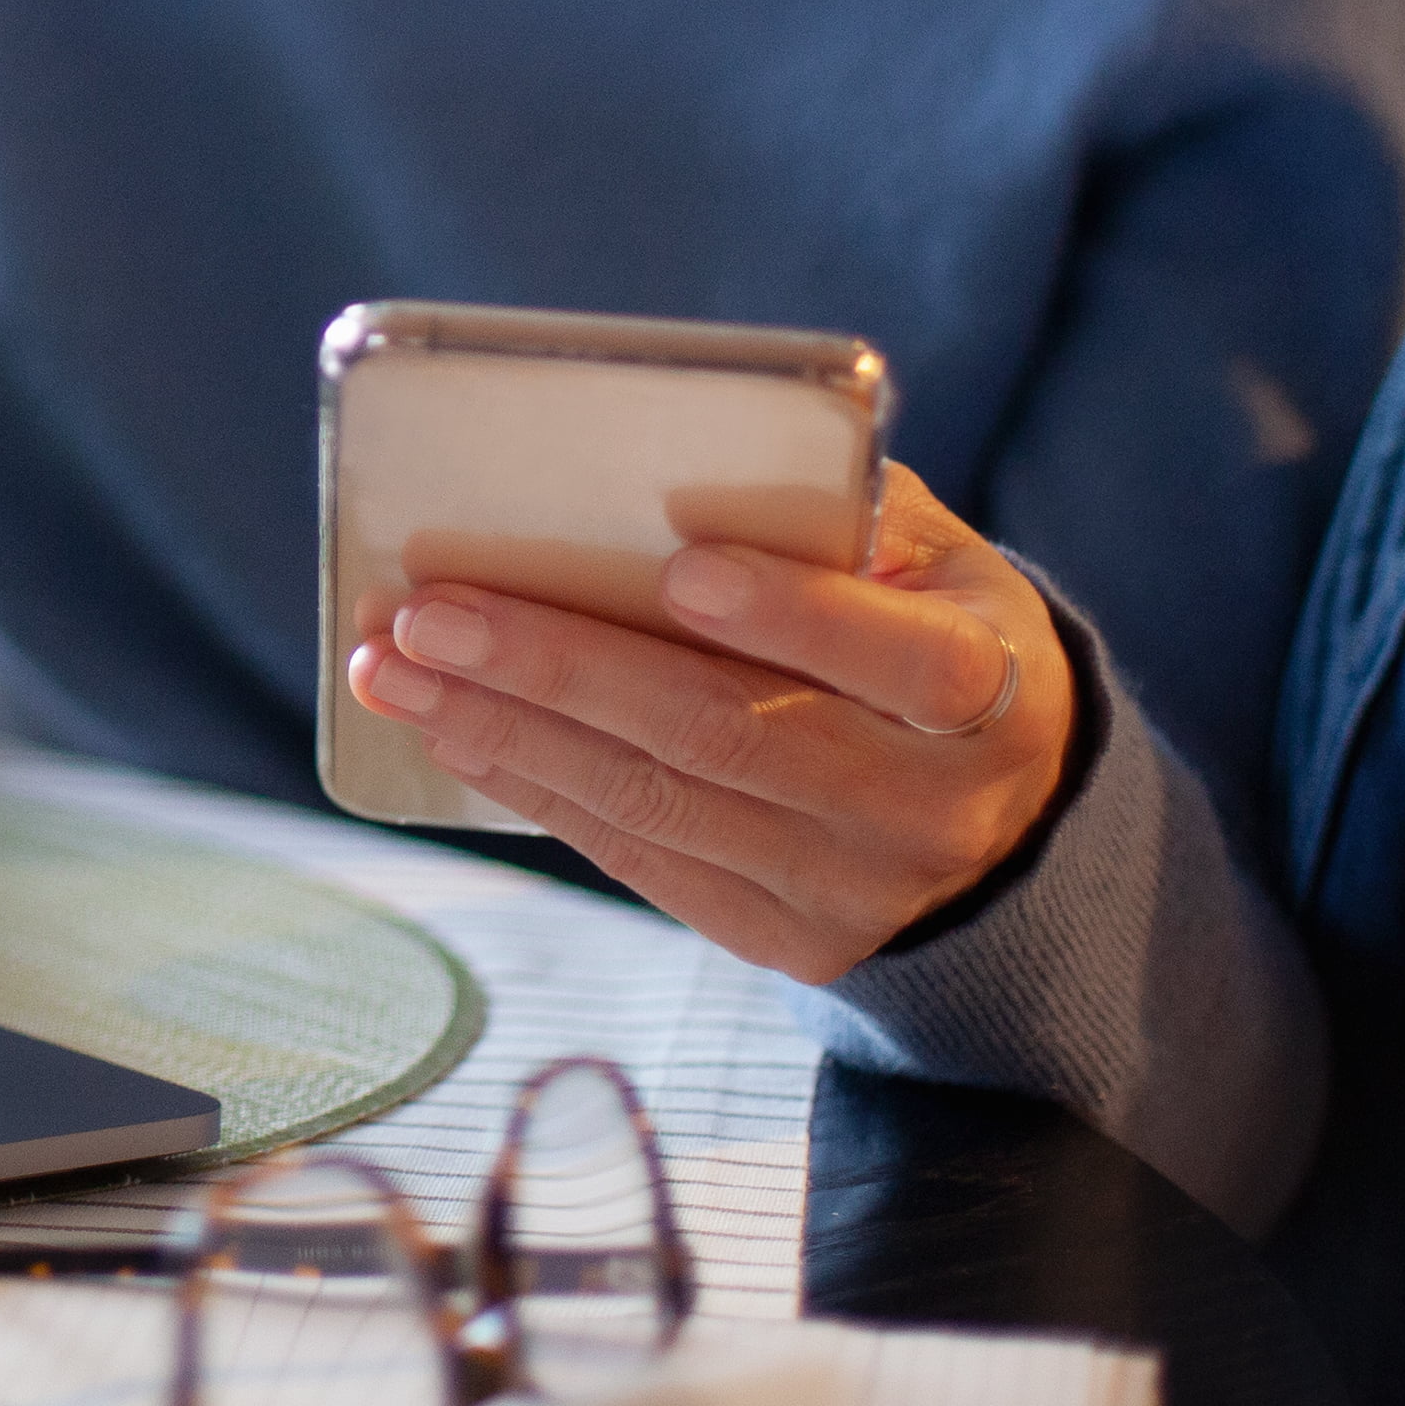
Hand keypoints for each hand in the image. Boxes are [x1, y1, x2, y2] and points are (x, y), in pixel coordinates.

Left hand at [346, 461, 1074, 980]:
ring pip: (663, 807)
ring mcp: (854, 889)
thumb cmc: (935, 634)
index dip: (792, 616)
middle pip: (730, 737)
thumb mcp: (939, 564)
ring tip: (397, 668)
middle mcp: (928, 806)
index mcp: (989, 692)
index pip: (898, 659)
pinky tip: (457, 732)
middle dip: (562, 668)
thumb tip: (680, 463)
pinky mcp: (788, 942)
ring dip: (510, 732)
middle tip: (430, 612)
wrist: (1007, 819)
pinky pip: (646, 864)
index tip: (678, 571)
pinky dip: (539, 793)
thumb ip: (835, 513)